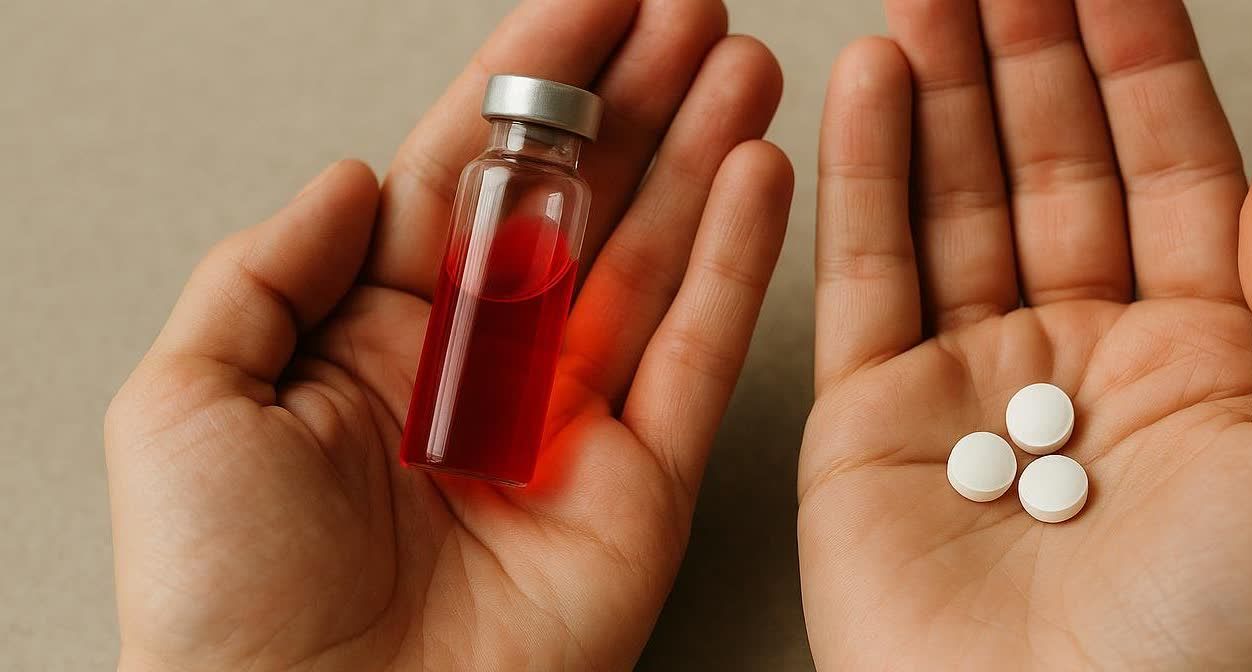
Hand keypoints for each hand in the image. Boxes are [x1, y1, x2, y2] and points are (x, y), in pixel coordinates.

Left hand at [104, 1, 791, 668]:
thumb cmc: (227, 601)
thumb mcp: (188, 398)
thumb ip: (271, 266)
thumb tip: (358, 172)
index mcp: (378, 332)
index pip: (470, 169)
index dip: (532, 77)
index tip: (594, 1)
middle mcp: (484, 366)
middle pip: (578, 198)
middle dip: (639, 97)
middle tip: (692, 13)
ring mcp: (570, 420)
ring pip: (653, 255)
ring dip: (704, 153)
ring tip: (745, 62)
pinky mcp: (641, 482)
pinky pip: (699, 352)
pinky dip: (738, 261)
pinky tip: (759, 174)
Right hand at [799, 1, 1251, 668]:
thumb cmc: (1218, 646)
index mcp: (1207, 366)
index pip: (1171, 173)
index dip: (1142, 67)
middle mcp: (1085, 366)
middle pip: (1051, 170)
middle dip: (1027, 59)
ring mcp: (972, 387)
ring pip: (953, 203)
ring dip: (942, 94)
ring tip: (928, 0)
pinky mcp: (872, 419)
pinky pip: (864, 272)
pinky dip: (864, 173)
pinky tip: (872, 87)